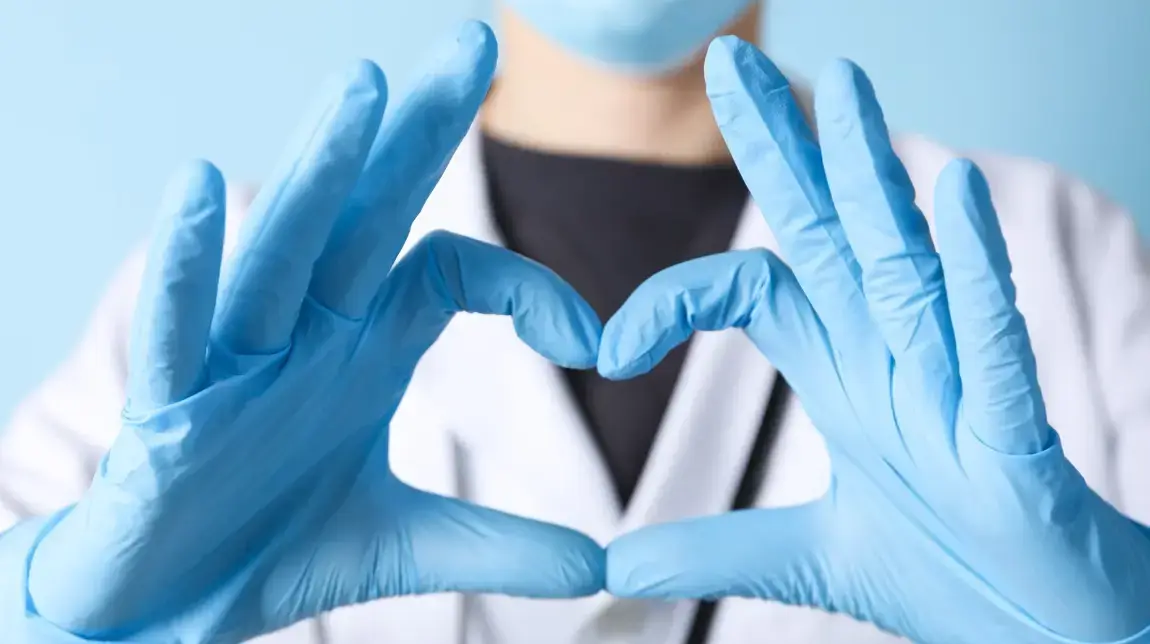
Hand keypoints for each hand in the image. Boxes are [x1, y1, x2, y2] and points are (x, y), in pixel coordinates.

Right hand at [25, 22, 602, 641]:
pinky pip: (178, 326)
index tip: (595, 344)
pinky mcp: (169, 409)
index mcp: (361, 349)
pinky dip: (189, 262)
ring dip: (320, 168)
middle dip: (418, 129)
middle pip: (368, 213)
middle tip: (477, 38)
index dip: (530, 288)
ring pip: (281, 247)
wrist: (163, 613)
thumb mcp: (400, 544)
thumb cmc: (265, 549)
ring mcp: (236, 362)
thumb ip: (496, 545)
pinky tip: (203, 186)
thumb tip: (601, 569)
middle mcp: (305, 334)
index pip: (452, 270)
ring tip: (363, 86)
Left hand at [601, 37, 1149, 642]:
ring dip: (876, 176)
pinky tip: (955, 193)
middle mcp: (894, 360)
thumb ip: (716, 549)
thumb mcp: (809, 559)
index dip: (677, 298)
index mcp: (846, 376)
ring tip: (847, 87)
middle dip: (784, 147)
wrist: (1052, 632)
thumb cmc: (954, 572)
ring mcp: (955, 387)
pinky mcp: (1013, 433)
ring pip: (907, 261)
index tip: (608, 350)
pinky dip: (973, 269)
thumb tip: (617, 565)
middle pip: (829, 233)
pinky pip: (990, 337)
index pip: (756, 290)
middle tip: (731, 61)